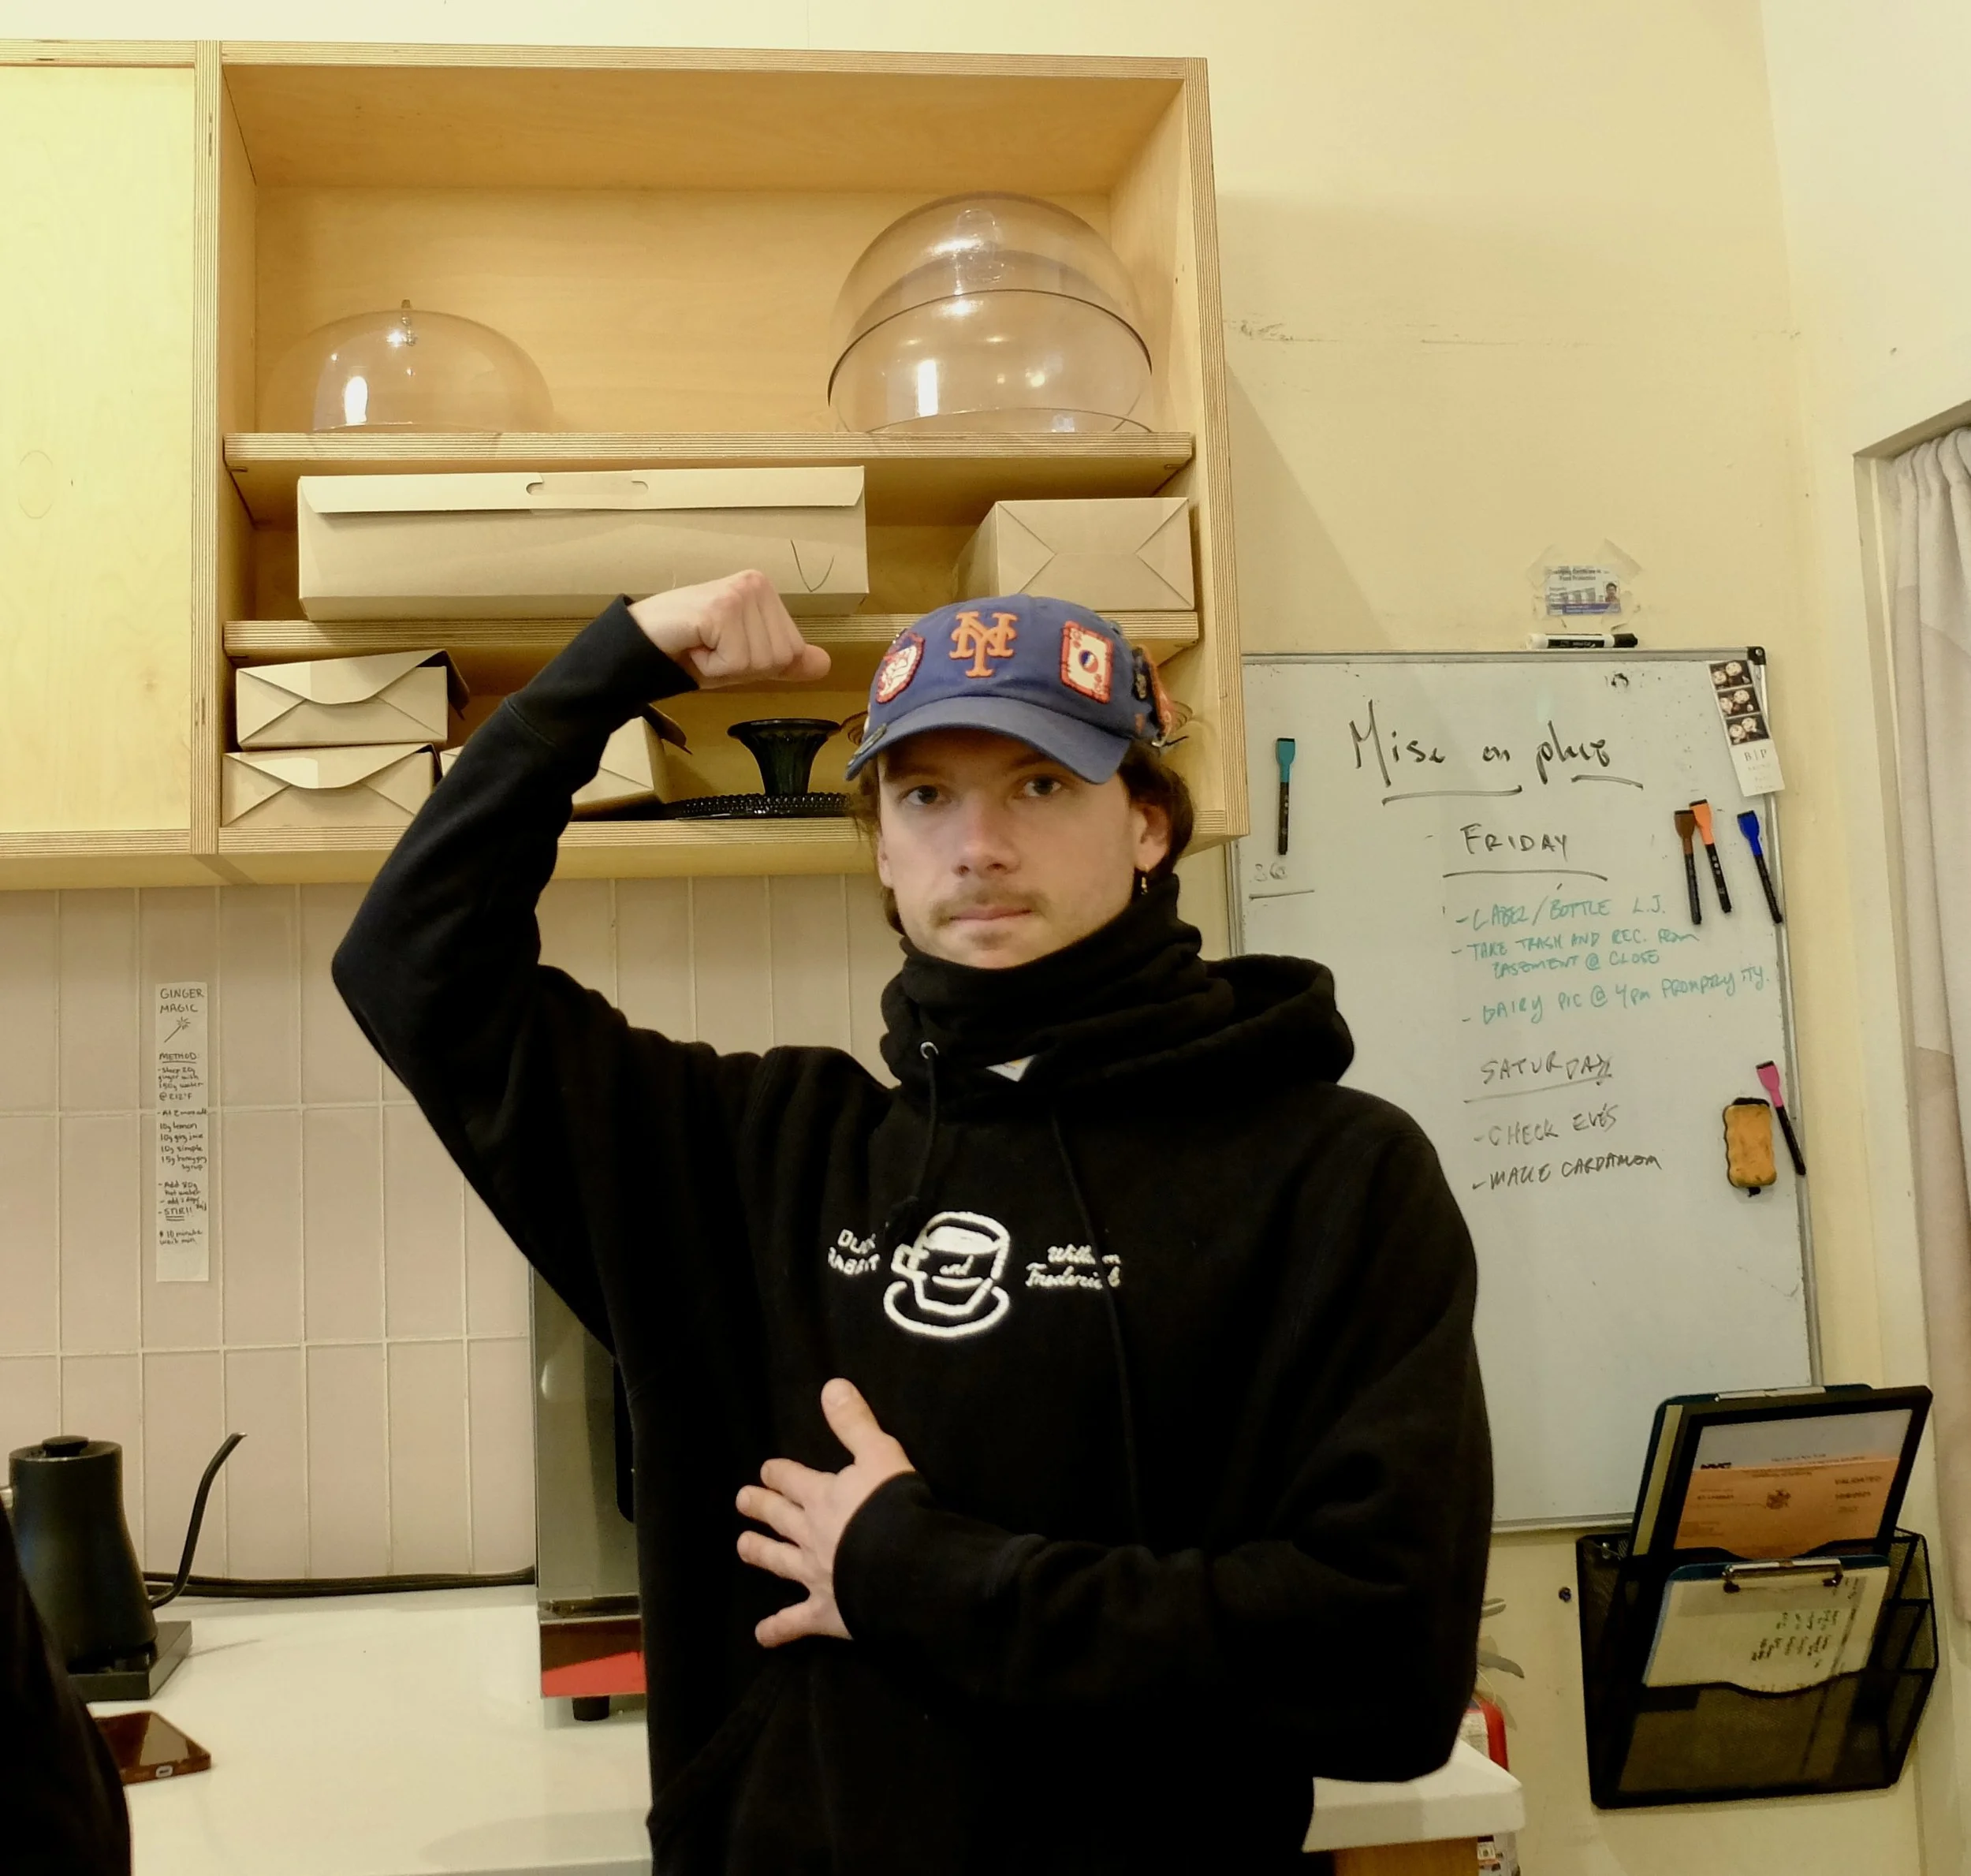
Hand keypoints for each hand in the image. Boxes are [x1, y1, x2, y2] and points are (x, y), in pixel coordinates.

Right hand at [628, 570, 830, 689]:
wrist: (639, 643)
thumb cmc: (688, 647)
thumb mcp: (744, 658)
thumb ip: (783, 660)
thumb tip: (824, 664)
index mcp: (765, 591)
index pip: (791, 651)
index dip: (756, 665)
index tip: (725, 649)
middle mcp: (757, 584)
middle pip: (778, 658)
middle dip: (741, 668)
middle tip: (710, 649)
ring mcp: (740, 593)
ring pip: (759, 662)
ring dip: (724, 668)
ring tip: (700, 646)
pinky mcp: (722, 608)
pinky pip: (736, 662)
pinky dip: (712, 667)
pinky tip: (693, 645)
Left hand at [736, 1379, 913, 1646]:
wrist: (903, 1566)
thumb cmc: (895, 1508)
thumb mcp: (880, 1454)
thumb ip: (855, 1424)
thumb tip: (831, 1386)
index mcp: (823, 1496)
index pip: (793, 1479)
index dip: (779, 1473)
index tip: (766, 1469)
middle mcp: (811, 1534)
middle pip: (779, 1517)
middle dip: (761, 1506)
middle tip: (742, 1500)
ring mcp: (814, 1574)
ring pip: (778, 1561)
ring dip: (760, 1553)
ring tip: (742, 1547)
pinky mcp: (825, 1611)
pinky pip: (795, 1622)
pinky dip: (778, 1629)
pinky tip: (762, 1635)